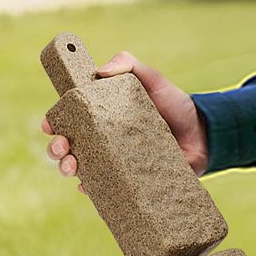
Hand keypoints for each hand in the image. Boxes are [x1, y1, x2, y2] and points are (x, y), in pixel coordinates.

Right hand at [43, 51, 209, 192]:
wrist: (205, 134)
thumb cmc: (176, 105)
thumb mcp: (153, 79)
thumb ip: (129, 65)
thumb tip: (99, 72)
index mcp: (103, 118)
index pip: (69, 120)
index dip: (53, 123)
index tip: (50, 125)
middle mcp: (105, 141)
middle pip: (68, 148)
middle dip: (57, 149)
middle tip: (63, 148)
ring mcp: (117, 163)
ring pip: (82, 170)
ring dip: (69, 170)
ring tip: (73, 167)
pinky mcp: (132, 182)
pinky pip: (106, 190)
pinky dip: (93, 190)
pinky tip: (88, 187)